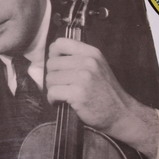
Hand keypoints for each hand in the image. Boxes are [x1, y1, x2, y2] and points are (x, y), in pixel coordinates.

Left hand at [46, 38, 158, 158]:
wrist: (122, 114)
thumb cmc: (105, 92)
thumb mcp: (95, 69)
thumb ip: (72, 62)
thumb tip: (37, 64)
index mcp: (91, 53)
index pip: (59, 43)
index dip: (53, 55)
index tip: (58, 67)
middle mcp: (88, 62)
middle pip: (51, 63)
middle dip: (52, 77)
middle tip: (61, 86)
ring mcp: (83, 77)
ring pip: (50, 78)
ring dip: (52, 89)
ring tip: (63, 95)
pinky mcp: (78, 93)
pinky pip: (52, 92)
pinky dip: (53, 100)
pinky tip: (61, 102)